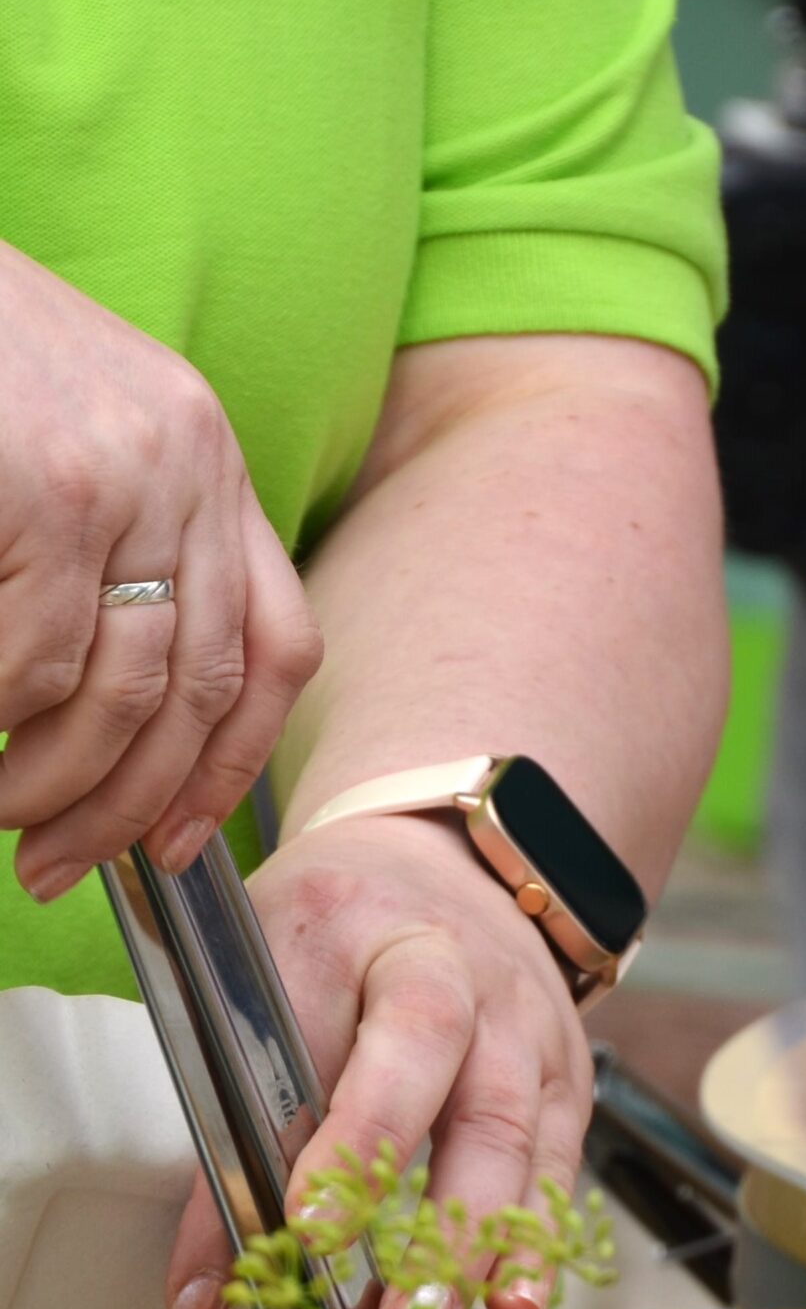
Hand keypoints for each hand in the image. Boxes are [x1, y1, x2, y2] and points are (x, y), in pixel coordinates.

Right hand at [0, 243, 320, 896]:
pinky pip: (30, 664)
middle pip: (196, 693)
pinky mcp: (47, 490)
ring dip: (51, 783)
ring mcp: (123, 476)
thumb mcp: (69, 445)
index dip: (235, 764)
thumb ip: (118, 554)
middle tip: (58, 863)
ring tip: (1, 814)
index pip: (275, 647)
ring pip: (113, 696)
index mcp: (208, 458)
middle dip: (128, 805)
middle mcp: (190, 465)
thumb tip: (112, 720)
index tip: (179, 836)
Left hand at [165, 815, 595, 1308]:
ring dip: (478, 1250)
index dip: (339, 1142)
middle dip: (424, 1212)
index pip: (343, 1039)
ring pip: (518, 1140)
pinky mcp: (567, 1080)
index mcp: (359, 932)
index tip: (304, 1232)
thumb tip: (202, 1292)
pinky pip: (559, 1168)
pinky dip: (535, 1243)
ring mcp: (527, 1029)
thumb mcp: (256, 985)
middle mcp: (462, 974)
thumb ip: (231, 1130)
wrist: (448, 870)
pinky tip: (513, 1304)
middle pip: (457, 1089)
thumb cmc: (333, 936)